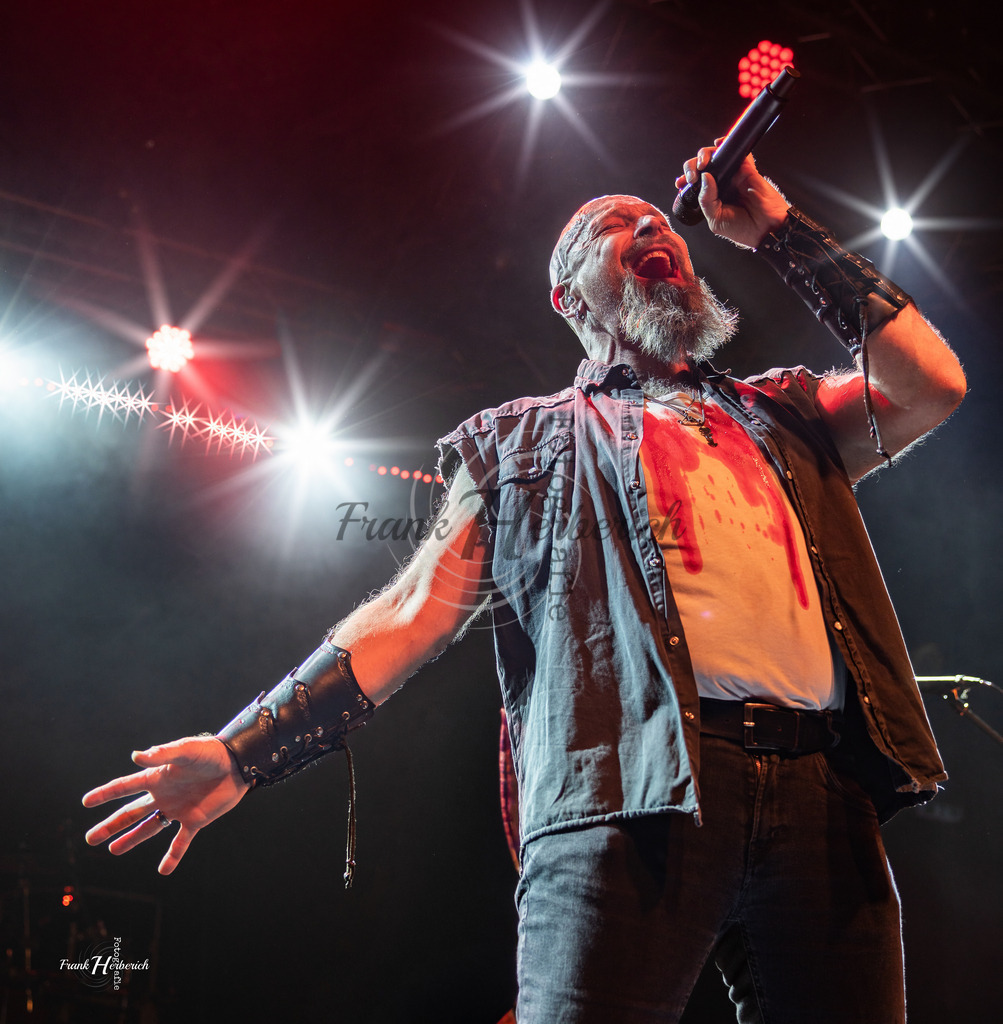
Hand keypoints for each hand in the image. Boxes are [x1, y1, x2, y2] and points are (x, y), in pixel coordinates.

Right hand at [82, 737, 250, 874]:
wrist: (238, 764)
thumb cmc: (211, 752)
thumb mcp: (185, 751)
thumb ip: (162, 755)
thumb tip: (135, 757)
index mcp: (158, 778)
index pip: (125, 787)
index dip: (106, 794)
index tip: (86, 802)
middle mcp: (164, 795)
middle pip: (131, 813)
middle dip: (110, 825)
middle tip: (90, 839)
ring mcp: (178, 809)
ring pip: (149, 828)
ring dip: (131, 840)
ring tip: (112, 850)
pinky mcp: (195, 820)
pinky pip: (181, 842)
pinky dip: (173, 857)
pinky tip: (163, 871)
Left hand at [674, 142, 789, 247]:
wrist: (765, 229)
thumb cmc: (741, 228)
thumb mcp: (715, 219)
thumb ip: (706, 200)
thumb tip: (705, 176)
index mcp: (710, 198)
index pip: (694, 184)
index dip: (686, 179)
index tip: (681, 183)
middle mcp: (720, 185)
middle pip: (702, 167)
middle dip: (692, 166)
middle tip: (693, 176)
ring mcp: (733, 176)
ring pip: (716, 157)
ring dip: (706, 154)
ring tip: (703, 162)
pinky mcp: (746, 169)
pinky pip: (737, 153)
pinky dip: (727, 145)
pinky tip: (720, 144)